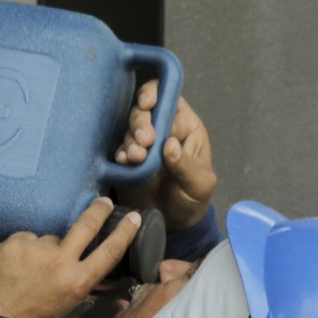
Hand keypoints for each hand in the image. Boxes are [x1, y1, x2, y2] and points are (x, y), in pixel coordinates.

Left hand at [0, 197, 141, 317]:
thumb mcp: (66, 317)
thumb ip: (83, 296)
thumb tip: (95, 286)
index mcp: (77, 281)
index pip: (109, 251)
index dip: (125, 232)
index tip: (133, 218)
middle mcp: (59, 260)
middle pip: (86, 224)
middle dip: (99, 210)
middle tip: (104, 201)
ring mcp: (35, 248)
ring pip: (49, 239)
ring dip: (45, 250)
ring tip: (31, 270)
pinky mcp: (13, 242)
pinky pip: (26, 241)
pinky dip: (25, 250)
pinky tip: (16, 267)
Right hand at [112, 84, 216, 230]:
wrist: (174, 224)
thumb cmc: (193, 199)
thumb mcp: (199, 184)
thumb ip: (186, 165)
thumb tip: (170, 144)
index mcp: (184, 125)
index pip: (169, 95)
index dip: (156, 92)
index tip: (148, 104)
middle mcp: (161, 129)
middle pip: (143, 109)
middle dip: (140, 122)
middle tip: (144, 143)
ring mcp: (142, 144)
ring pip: (128, 128)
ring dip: (129, 140)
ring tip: (136, 158)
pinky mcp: (127, 160)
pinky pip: (118, 149)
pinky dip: (119, 154)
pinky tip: (124, 163)